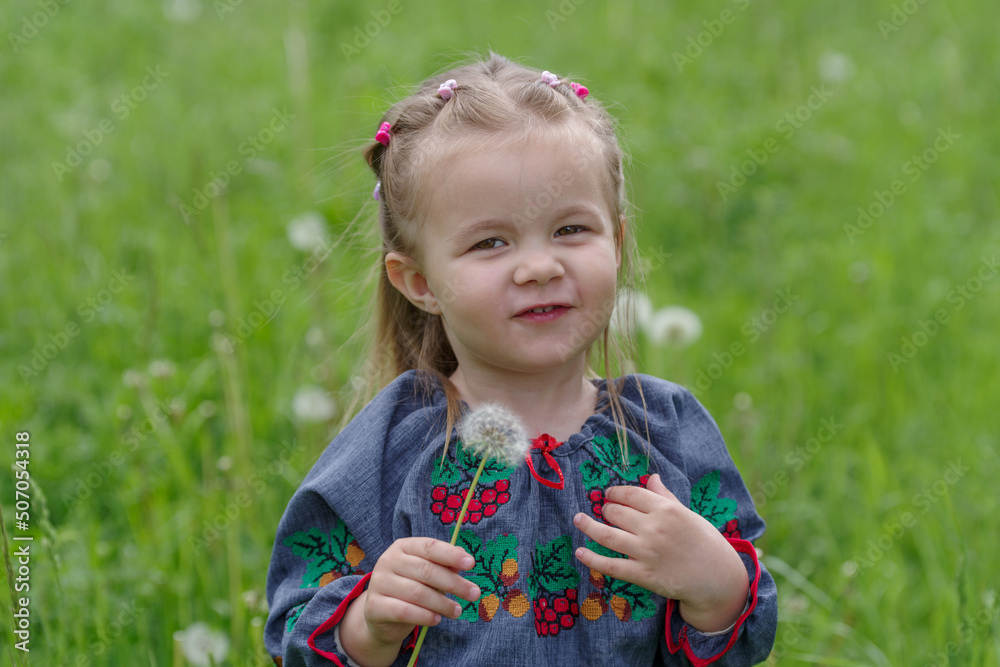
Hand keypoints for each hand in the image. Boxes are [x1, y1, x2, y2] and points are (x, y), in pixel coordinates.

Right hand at [340, 537, 480, 666]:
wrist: (381, 616)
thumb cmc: (410, 589)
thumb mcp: (428, 575)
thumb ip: (444, 565)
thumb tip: (464, 557)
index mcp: (403, 547)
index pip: (429, 547)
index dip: (450, 554)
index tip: (471, 563)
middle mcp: (388, 560)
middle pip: (426, 570)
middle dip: (454, 583)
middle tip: (474, 594)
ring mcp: (378, 583)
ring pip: (417, 593)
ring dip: (442, 603)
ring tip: (457, 611)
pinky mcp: (374, 606)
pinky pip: (404, 611)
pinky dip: (424, 616)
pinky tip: (437, 620)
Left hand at [573, 474, 748, 632]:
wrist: (717, 579)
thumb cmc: (705, 543)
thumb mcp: (688, 514)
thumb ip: (666, 497)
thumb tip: (652, 477)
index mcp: (666, 509)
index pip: (631, 494)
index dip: (615, 493)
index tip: (609, 494)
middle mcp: (654, 528)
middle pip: (616, 512)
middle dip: (606, 509)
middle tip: (603, 510)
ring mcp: (647, 552)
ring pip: (606, 535)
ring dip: (587, 525)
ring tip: (578, 519)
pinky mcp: (643, 575)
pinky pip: (610, 565)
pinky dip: (591, 558)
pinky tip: (580, 552)